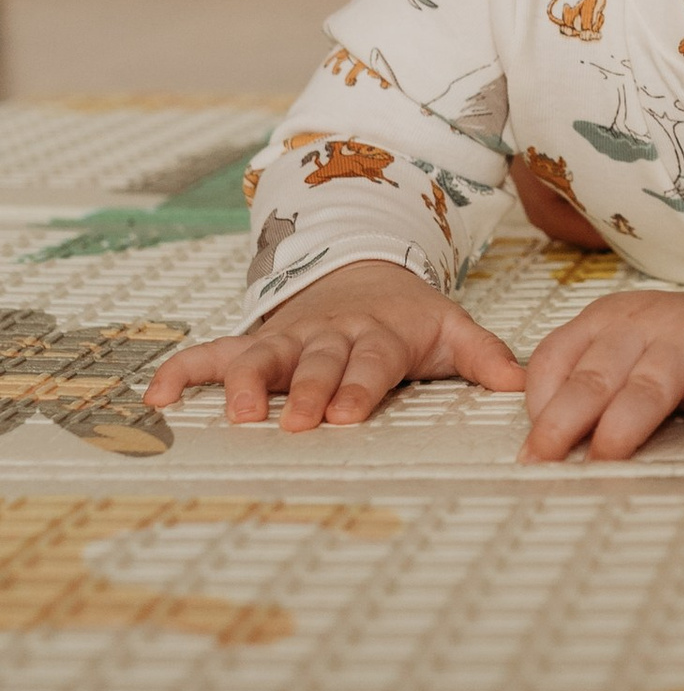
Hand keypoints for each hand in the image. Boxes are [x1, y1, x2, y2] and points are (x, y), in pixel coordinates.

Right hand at [144, 260, 524, 432]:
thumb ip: (484, 356)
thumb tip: (521, 386)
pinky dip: (183, 371)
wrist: (363, 269)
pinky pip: (211, 353)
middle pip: (315, 363)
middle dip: (304, 390)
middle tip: (292, 422)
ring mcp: (287, 337)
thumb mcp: (451, 327)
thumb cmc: (409, 317)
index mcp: (379, 335)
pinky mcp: (254, 341)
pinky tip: (155, 397)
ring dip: (245, 384)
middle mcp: (329, 335)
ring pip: (260, 357)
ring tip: (234, 415)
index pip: (370, 363)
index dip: (358, 386)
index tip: (348, 414)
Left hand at [518, 276, 683, 464]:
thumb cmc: (681, 353)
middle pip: (595, 375)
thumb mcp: (624, 354)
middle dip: (565, 422)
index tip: (532, 451)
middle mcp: (643, 322)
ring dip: (625, 427)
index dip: (539, 405)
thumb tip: (538, 447)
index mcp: (604, 320)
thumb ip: (584, 387)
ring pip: (651, 384)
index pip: (555, 358)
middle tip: (546, 463)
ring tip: (607, 464)